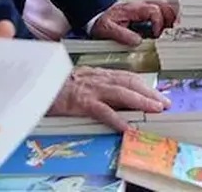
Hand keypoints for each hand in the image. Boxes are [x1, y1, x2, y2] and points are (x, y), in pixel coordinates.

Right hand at [46, 67, 170, 131]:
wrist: (37, 84)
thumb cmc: (56, 84)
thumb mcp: (80, 80)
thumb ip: (97, 84)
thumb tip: (114, 96)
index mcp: (99, 74)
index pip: (127, 77)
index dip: (144, 85)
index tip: (156, 93)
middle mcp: (99, 79)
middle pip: (130, 83)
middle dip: (150, 93)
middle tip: (165, 102)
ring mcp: (91, 90)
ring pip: (122, 93)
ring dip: (142, 101)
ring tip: (156, 109)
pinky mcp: (82, 102)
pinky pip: (103, 111)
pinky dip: (116, 119)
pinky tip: (126, 127)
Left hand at [89, 0, 177, 44]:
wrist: (97, 14)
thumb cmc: (102, 20)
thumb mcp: (108, 29)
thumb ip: (123, 35)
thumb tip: (138, 41)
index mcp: (133, 9)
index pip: (153, 10)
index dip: (158, 22)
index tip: (157, 34)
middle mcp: (140, 5)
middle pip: (163, 4)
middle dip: (170, 17)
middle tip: (172, 30)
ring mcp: (143, 7)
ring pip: (163, 5)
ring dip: (170, 16)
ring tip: (172, 29)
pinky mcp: (144, 11)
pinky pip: (160, 9)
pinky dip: (166, 16)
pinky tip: (166, 26)